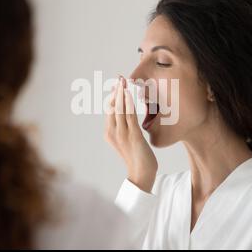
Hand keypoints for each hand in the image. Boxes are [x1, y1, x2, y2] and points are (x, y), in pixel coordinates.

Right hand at [104, 76, 157, 192]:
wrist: (141, 174)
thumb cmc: (137, 157)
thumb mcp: (127, 140)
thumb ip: (126, 127)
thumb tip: (128, 115)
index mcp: (109, 133)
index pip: (109, 109)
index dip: (113, 96)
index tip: (117, 84)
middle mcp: (113, 132)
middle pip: (112, 107)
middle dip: (116, 91)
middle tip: (119, 77)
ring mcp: (122, 134)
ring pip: (119, 109)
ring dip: (122, 93)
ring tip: (123, 81)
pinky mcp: (133, 137)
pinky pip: (130, 117)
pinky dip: (128, 103)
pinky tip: (130, 94)